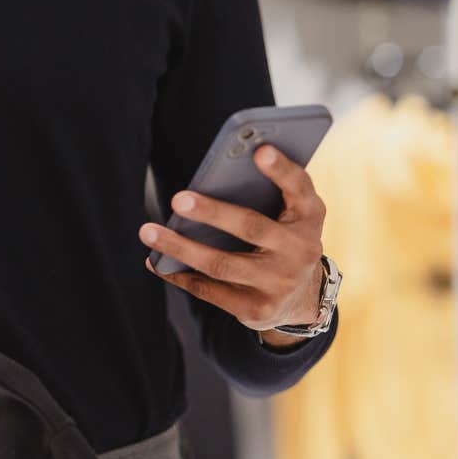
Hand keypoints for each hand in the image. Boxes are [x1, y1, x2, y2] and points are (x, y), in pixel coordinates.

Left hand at [138, 145, 327, 341]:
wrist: (303, 298)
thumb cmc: (284, 237)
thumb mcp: (290, 213)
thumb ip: (267, 190)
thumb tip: (212, 175)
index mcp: (309, 215)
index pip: (299, 187)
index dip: (281, 168)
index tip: (259, 149)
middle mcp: (301, 250)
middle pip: (251, 228)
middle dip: (212, 212)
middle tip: (178, 198)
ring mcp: (280, 283)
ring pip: (222, 264)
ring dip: (180, 247)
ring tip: (148, 231)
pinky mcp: (258, 309)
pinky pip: (210, 291)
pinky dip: (180, 275)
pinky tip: (157, 261)